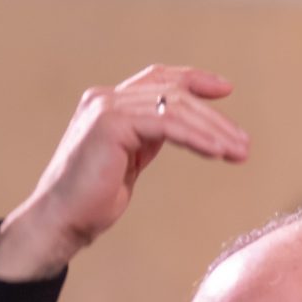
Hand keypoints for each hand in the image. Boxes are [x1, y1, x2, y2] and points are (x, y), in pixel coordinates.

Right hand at [0, 66, 249, 280]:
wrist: (59, 222)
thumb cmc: (90, 202)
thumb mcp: (128, 162)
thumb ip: (147, 140)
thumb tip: (181, 130)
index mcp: (108, 104)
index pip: (158, 79)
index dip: (194, 79)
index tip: (226, 89)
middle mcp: (105, 99)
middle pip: (173, 93)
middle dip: (214, 118)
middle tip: (243, 144)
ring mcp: (106, 108)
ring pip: (174, 107)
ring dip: (213, 130)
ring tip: (238, 152)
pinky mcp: (110, 124)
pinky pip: (166, 124)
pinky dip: (197, 137)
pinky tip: (217, 153)